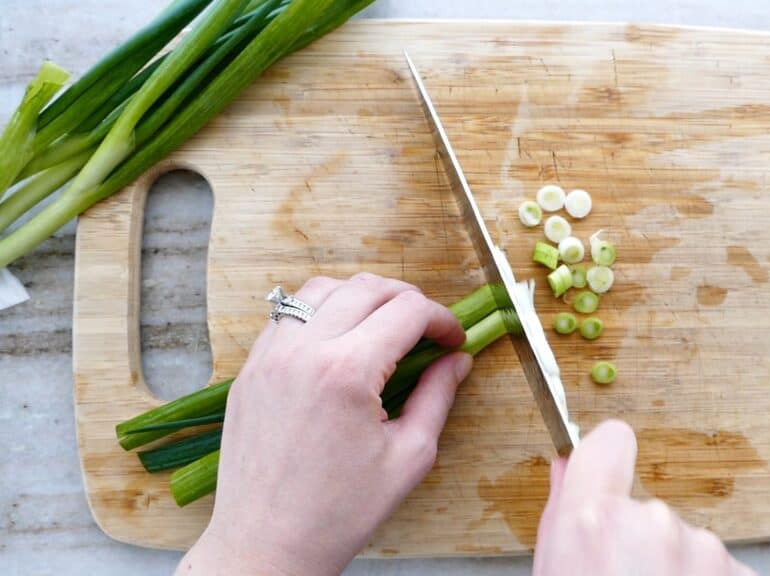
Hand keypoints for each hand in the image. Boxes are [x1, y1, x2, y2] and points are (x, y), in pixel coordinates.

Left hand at [177, 274, 471, 574]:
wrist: (265, 545)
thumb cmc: (338, 513)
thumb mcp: (408, 457)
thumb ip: (437, 397)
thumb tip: (457, 360)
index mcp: (347, 372)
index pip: (408, 311)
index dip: (442, 319)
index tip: (454, 339)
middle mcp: (303, 351)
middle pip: (367, 287)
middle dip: (408, 299)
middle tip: (427, 328)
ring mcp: (269, 356)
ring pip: (322, 288)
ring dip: (361, 296)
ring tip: (382, 326)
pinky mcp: (250, 369)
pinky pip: (287, 315)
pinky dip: (320, 312)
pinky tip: (339, 341)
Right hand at [533, 420, 755, 575]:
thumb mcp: (551, 570)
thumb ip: (561, 519)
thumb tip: (565, 470)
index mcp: (593, 521)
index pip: (609, 442)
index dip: (606, 459)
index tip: (606, 472)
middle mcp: (652, 522)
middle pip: (646, 509)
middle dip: (639, 543)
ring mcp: (703, 549)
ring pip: (684, 543)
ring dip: (673, 569)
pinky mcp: (740, 574)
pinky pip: (717, 570)